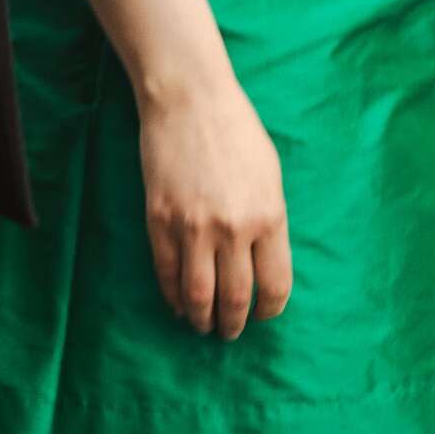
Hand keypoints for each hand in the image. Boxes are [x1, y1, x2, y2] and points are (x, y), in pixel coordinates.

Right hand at [137, 74, 291, 338]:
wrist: (189, 100)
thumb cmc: (236, 131)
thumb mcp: (270, 176)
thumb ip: (268, 220)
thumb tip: (262, 260)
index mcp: (269, 217)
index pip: (274, 285)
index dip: (269, 309)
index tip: (263, 315)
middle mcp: (233, 229)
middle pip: (235, 297)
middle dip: (233, 324)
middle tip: (229, 333)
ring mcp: (193, 227)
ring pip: (197, 294)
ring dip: (201, 318)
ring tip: (202, 326)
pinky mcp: (159, 220)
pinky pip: (166, 272)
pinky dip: (172, 295)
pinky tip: (178, 303)